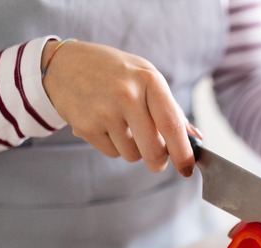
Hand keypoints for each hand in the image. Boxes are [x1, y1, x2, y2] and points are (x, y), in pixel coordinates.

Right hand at [41, 39, 200, 175]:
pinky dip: (114, 146)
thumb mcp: (146, 77)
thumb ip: (171, 108)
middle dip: (159, 161)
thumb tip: (195, 138)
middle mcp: (126, 95)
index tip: (187, 169)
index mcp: (149, 80)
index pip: (172, 125)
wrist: (65, 65)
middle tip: (158, 160)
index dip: (183, 153)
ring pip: (132, 155)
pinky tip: (105, 124)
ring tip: (123, 125)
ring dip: (134, 149)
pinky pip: (112, 153)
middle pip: (153, 150)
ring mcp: (103, 112)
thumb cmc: (115, 72)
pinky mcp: (85, 126)